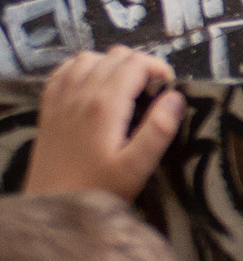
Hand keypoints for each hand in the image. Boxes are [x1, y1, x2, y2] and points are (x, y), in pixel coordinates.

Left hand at [24, 46, 187, 200]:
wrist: (51, 204)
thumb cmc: (98, 189)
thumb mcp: (137, 167)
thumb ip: (159, 130)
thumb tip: (176, 97)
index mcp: (105, 105)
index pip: (135, 63)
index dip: (158, 69)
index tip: (168, 90)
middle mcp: (81, 94)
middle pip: (114, 56)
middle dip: (139, 66)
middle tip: (151, 91)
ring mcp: (61, 99)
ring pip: (88, 58)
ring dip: (111, 64)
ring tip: (125, 86)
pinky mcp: (49, 108)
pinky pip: (64, 71)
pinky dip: (82, 69)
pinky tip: (92, 85)